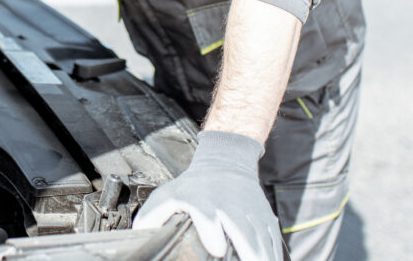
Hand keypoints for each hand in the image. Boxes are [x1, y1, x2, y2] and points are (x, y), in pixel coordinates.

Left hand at [132, 131, 282, 259]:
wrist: (227, 162)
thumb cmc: (194, 185)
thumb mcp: (168, 195)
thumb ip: (151, 216)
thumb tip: (138, 236)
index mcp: (203, 203)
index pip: (209, 217)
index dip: (212, 232)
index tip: (216, 248)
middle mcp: (229, 209)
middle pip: (243, 234)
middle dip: (248, 254)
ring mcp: (250, 214)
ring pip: (262, 240)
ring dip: (262, 257)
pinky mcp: (265, 219)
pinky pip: (273, 241)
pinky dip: (273, 256)